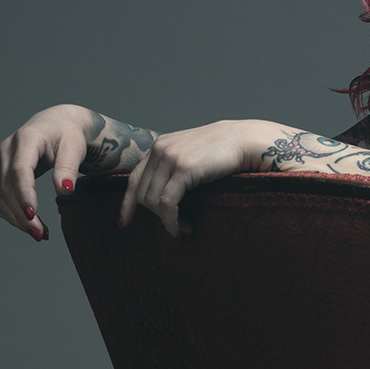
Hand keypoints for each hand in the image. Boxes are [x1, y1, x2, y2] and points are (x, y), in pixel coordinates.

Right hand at [0, 104, 92, 241]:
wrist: (57, 125)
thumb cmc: (68, 134)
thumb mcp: (74, 147)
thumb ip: (69, 167)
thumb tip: (64, 190)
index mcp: (26, 139)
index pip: (20, 170)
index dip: (24, 194)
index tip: (33, 215)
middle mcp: (8, 149)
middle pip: (7, 186)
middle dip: (21, 213)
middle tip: (41, 235)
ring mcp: (2, 162)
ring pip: (1, 195)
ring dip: (17, 218)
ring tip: (41, 234)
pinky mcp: (2, 173)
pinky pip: (1, 198)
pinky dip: (14, 215)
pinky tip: (33, 225)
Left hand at [119, 120, 275, 236]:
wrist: (244, 141)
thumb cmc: (224, 152)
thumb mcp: (191, 154)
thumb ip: (173, 164)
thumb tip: (154, 182)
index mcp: (159, 146)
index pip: (133, 179)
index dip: (128, 204)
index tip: (125, 223)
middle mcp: (160, 150)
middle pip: (142, 194)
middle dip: (155, 216)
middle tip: (175, 227)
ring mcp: (170, 158)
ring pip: (153, 200)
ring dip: (166, 220)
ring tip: (183, 228)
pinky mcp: (183, 169)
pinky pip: (168, 203)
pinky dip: (172, 220)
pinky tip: (184, 227)